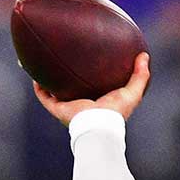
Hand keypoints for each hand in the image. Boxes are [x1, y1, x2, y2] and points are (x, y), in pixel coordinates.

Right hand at [33, 51, 149, 125]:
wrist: (99, 124)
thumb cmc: (117, 111)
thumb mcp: (133, 92)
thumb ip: (140, 75)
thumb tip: (144, 55)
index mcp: (98, 101)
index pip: (93, 87)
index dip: (90, 76)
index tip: (89, 61)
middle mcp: (82, 104)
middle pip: (72, 88)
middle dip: (67, 76)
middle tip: (64, 59)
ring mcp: (68, 107)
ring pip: (54, 91)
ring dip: (48, 79)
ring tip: (44, 63)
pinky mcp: (58, 109)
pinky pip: (44, 96)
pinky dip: (39, 87)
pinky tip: (35, 74)